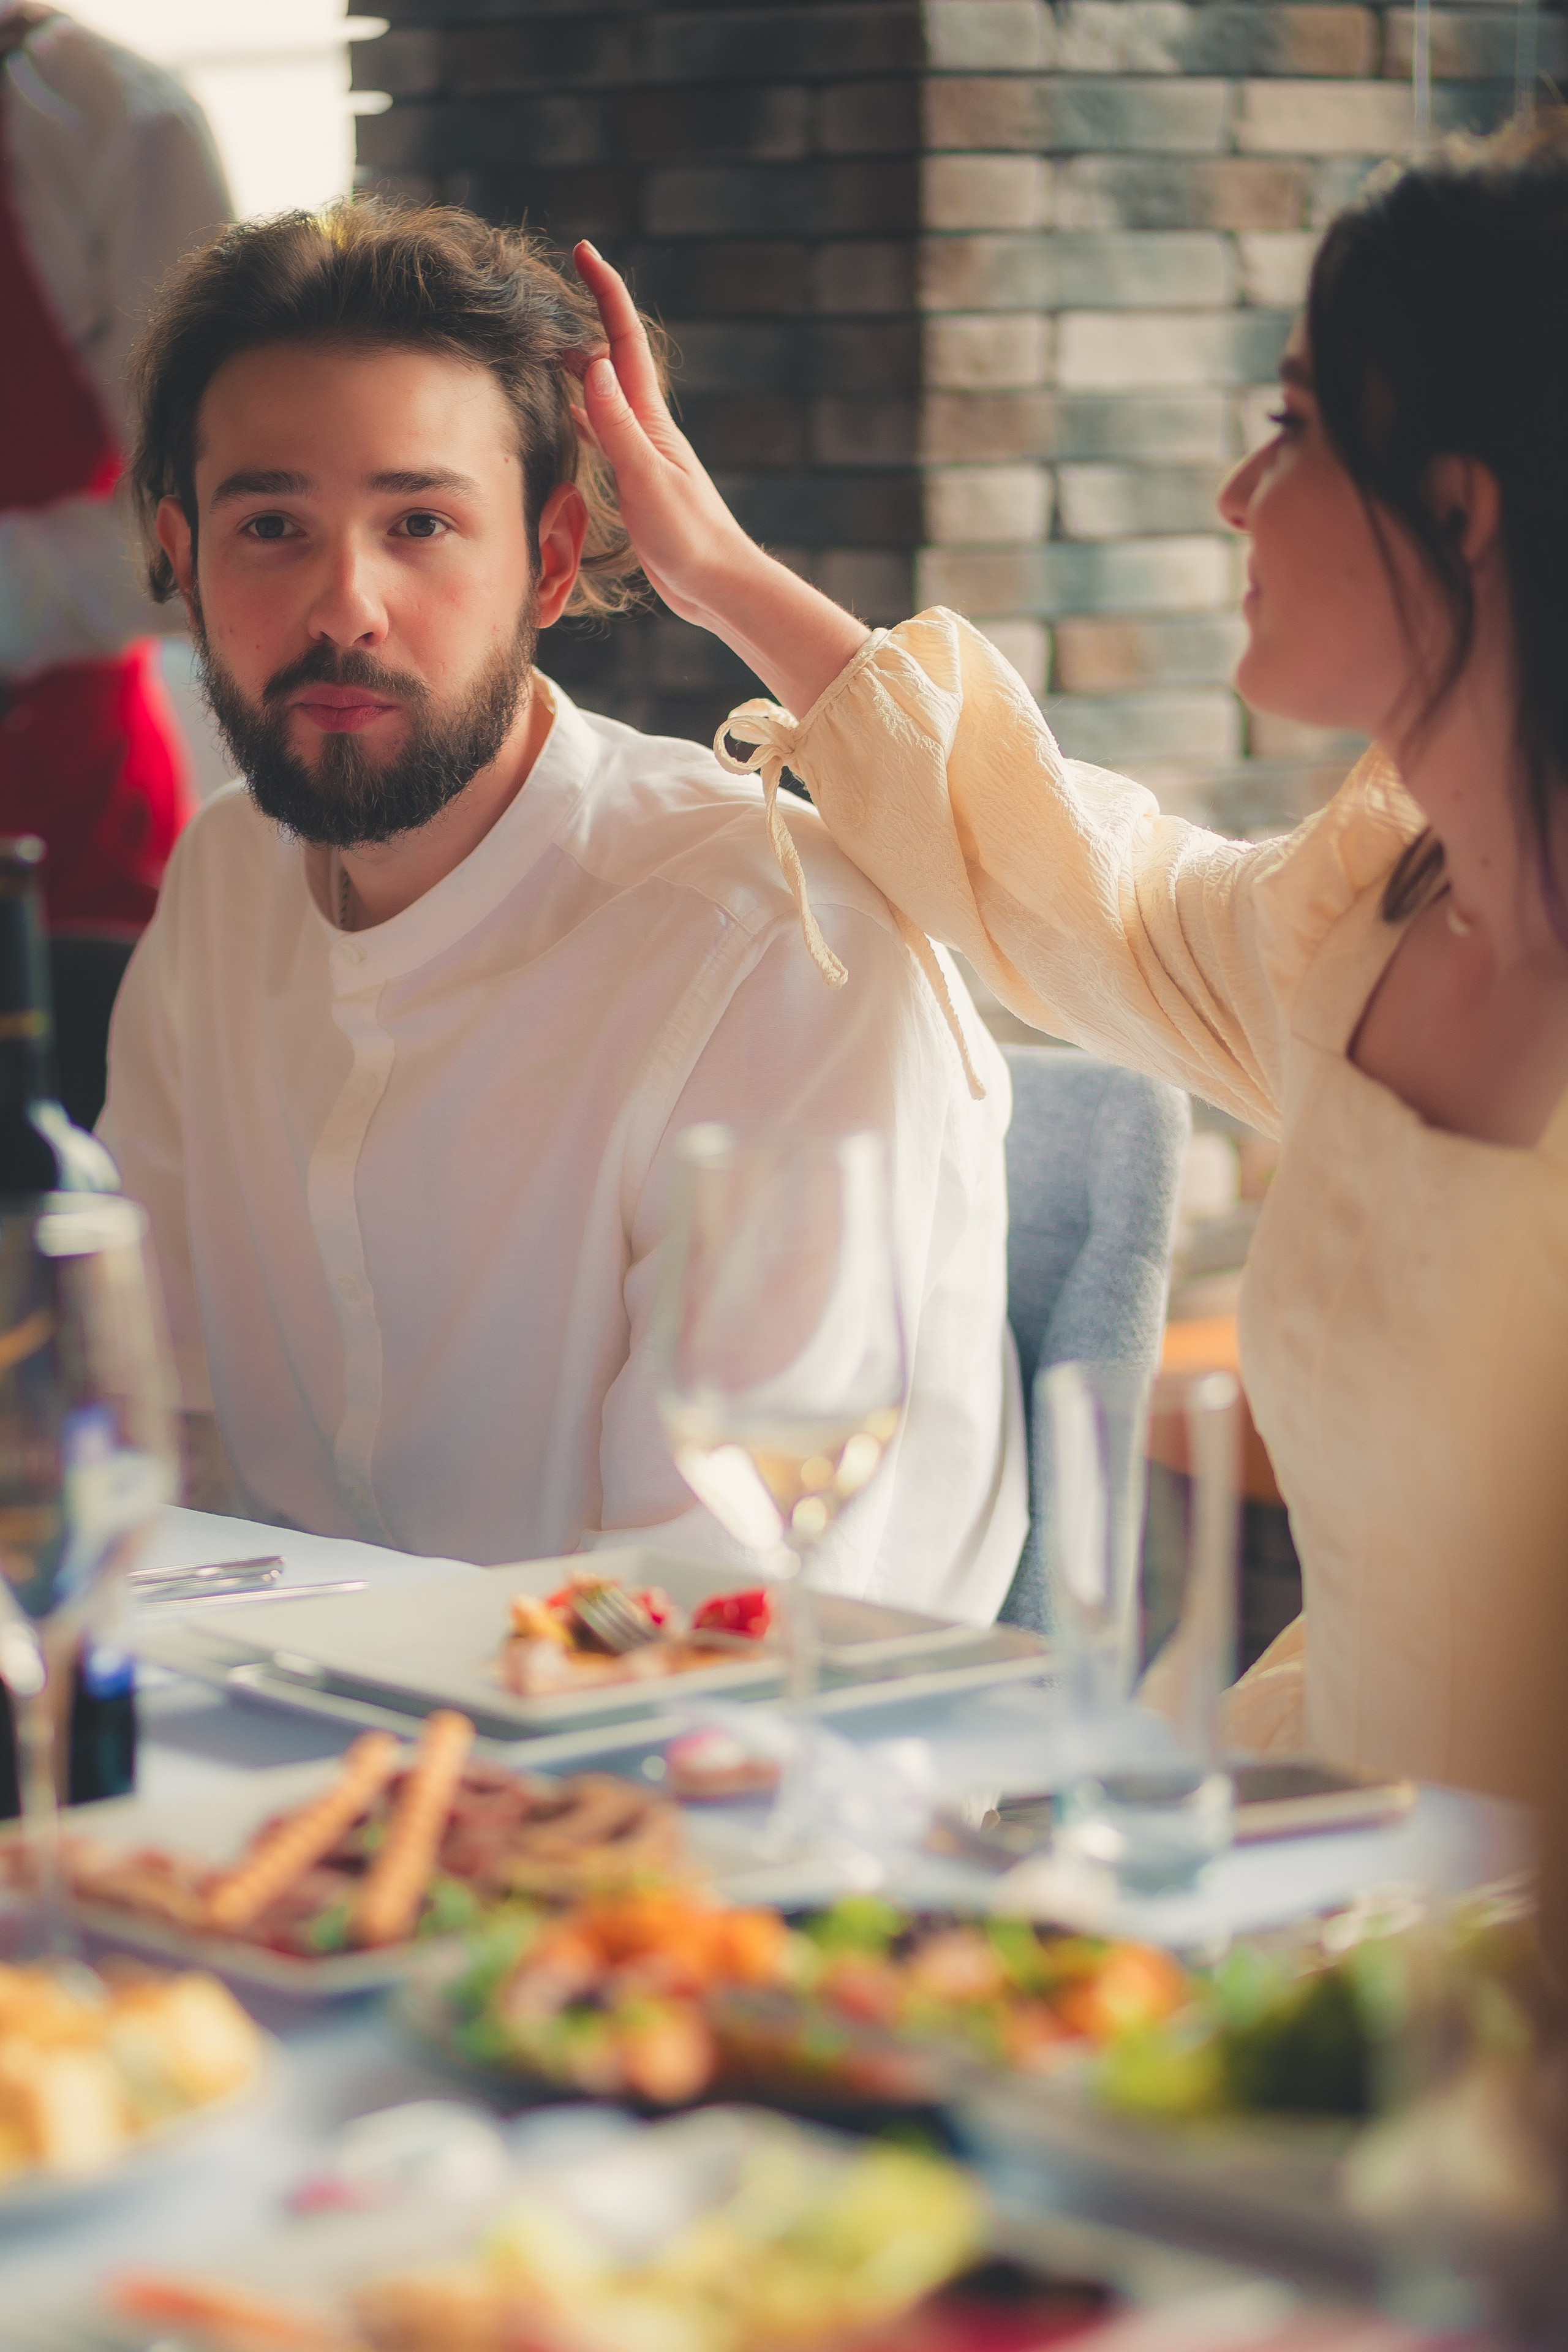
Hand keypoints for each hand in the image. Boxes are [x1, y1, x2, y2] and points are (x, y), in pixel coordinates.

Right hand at [570, 242, 755, 630]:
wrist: (716, 584)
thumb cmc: (688, 537)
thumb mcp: (647, 479)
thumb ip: (618, 426)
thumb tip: (594, 364)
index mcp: (649, 420)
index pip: (623, 341)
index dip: (605, 292)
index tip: (584, 250)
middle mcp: (645, 428)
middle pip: (609, 359)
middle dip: (583, 318)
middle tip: (547, 291)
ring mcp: (641, 452)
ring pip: (602, 393)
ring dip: (577, 363)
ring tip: (544, 342)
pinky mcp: (636, 480)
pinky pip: (601, 432)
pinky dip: (580, 412)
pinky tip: (564, 411)